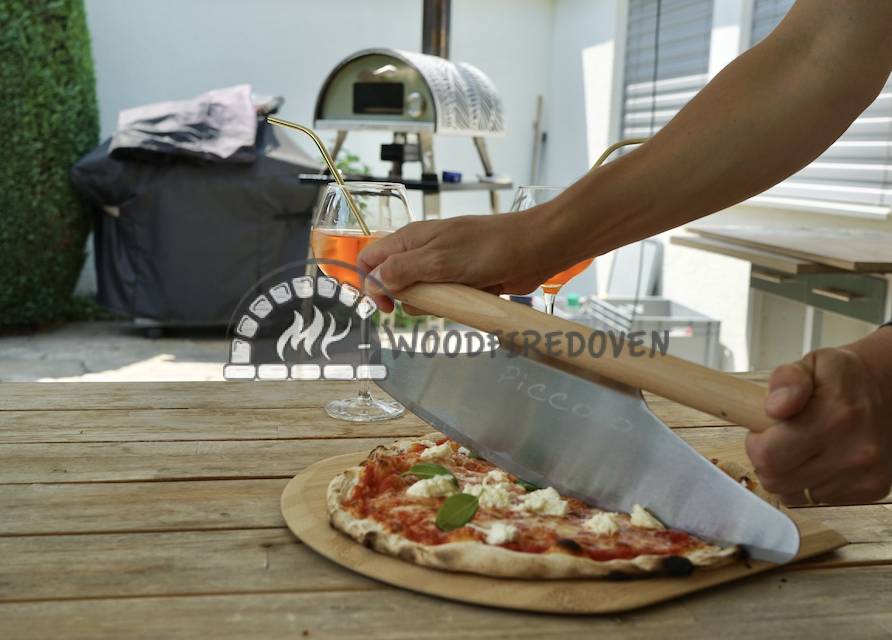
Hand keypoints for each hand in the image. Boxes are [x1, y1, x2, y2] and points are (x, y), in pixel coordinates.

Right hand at [357, 211, 554, 312]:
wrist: (535, 249)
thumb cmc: (491, 247)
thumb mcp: (440, 260)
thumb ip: (403, 270)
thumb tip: (374, 282)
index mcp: (411, 239)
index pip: (371, 260)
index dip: (370, 284)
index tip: (387, 305)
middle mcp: (422, 252)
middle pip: (394, 282)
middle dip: (408, 298)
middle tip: (432, 298)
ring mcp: (443, 267)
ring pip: (421, 295)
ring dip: (435, 303)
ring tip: (458, 294)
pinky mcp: (462, 281)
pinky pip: (446, 300)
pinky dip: (456, 304)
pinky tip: (472, 296)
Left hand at [746, 328, 891, 505]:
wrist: (891, 392)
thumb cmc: (844, 379)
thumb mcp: (810, 364)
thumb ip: (786, 381)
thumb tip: (775, 407)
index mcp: (834, 416)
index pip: (768, 456)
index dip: (755, 444)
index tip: (762, 431)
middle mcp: (854, 450)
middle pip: (776, 480)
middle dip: (766, 461)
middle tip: (777, 440)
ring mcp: (864, 474)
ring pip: (794, 494)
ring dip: (788, 475)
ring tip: (799, 448)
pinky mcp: (871, 490)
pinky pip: (818, 499)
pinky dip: (810, 483)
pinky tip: (820, 460)